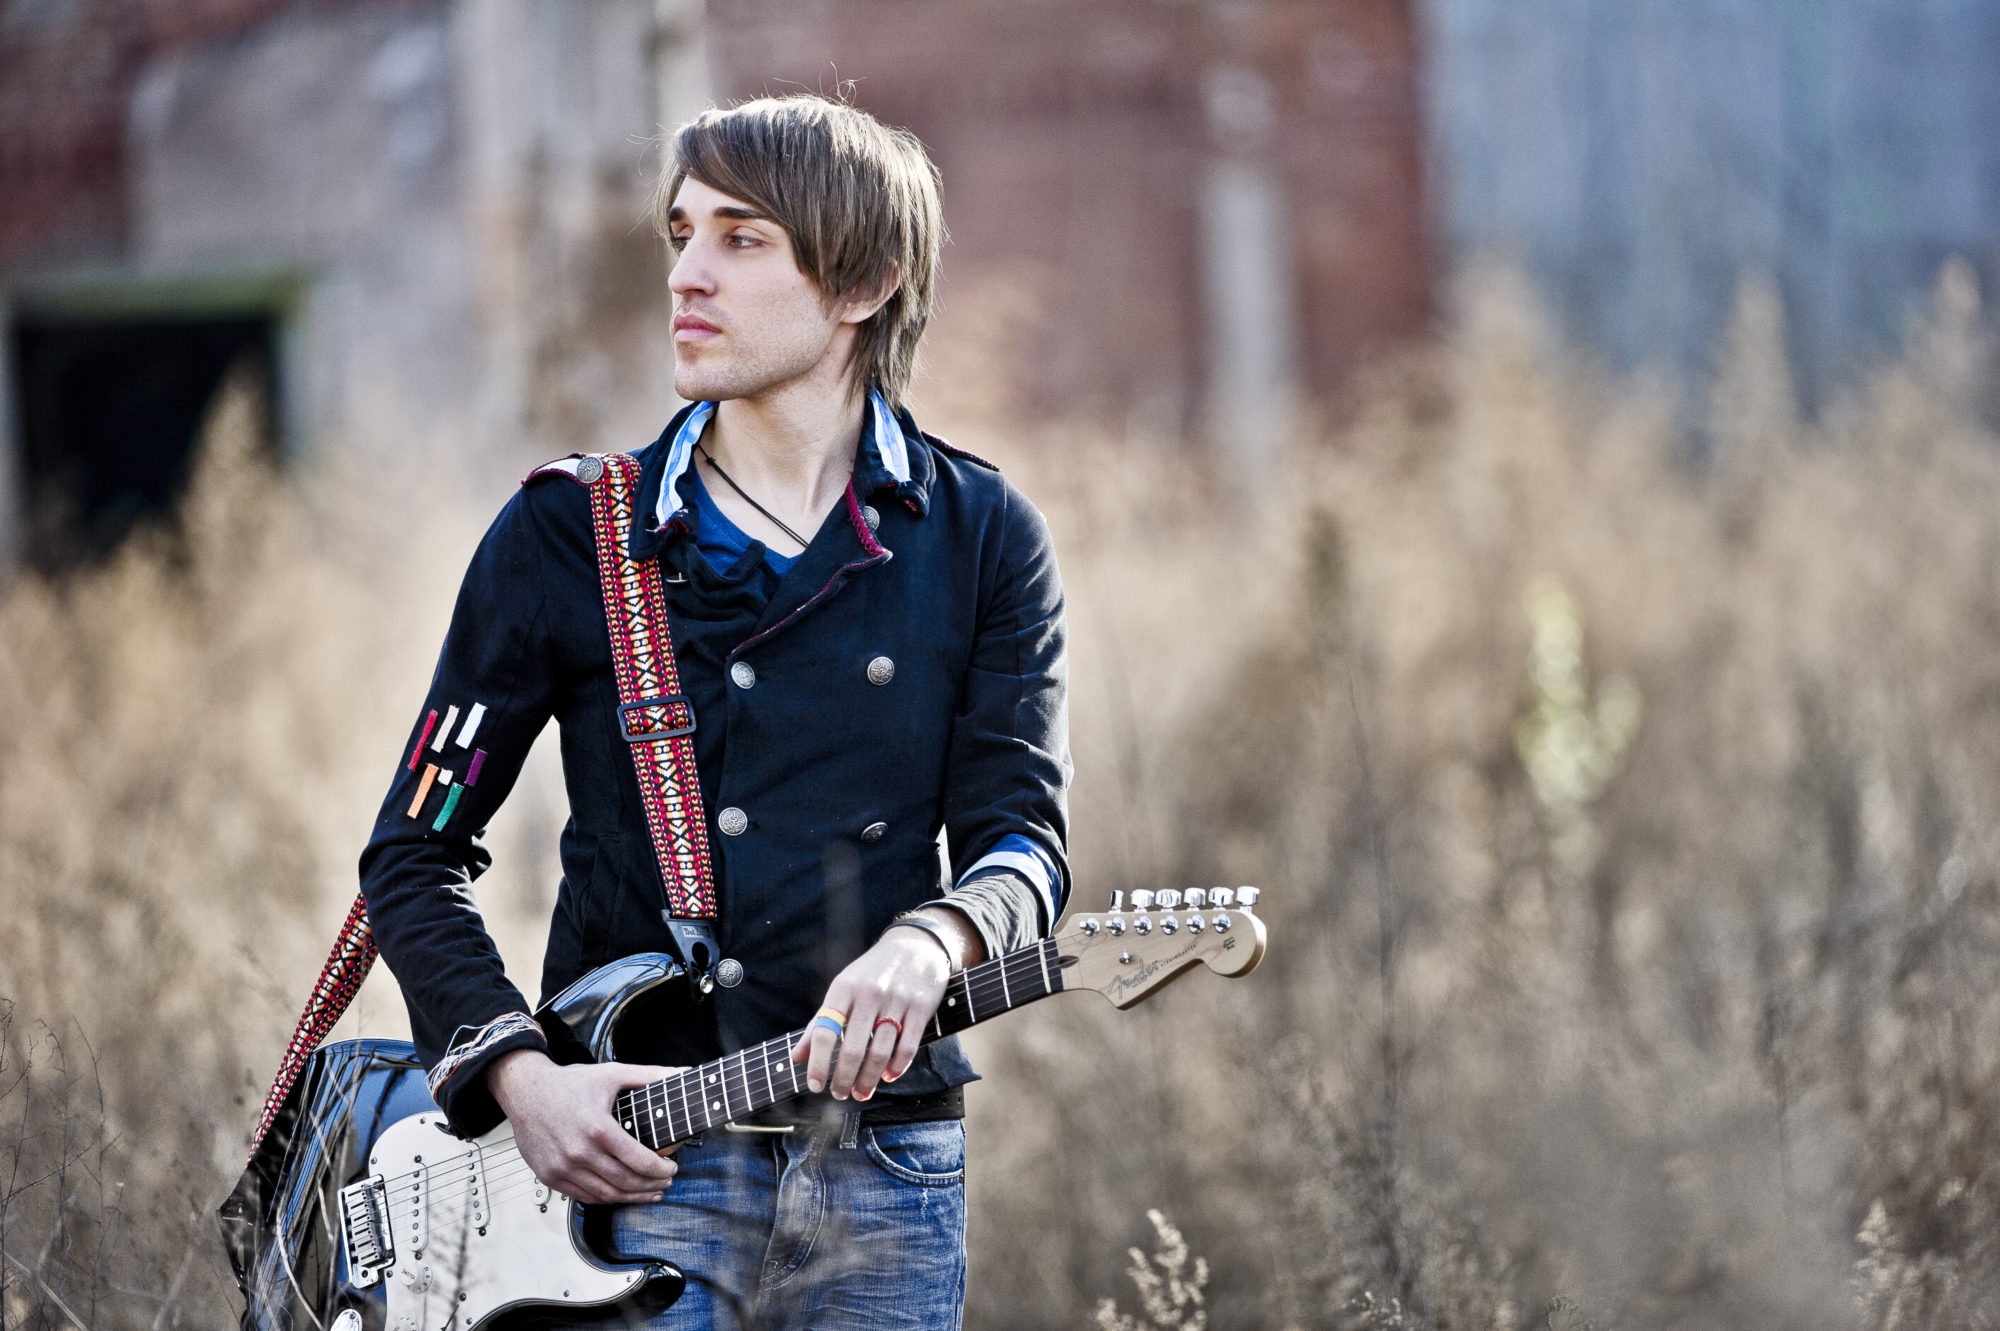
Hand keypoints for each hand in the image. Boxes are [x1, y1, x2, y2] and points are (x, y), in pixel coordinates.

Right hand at [488, 1049, 681, 1203]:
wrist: (525, 1091)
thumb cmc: (567, 1084)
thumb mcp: (612, 1074)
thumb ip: (649, 1076)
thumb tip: (680, 1073)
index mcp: (599, 1129)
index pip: (640, 1161)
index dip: (661, 1170)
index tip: (672, 1168)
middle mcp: (579, 1152)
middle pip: (626, 1182)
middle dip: (652, 1186)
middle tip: (665, 1182)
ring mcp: (563, 1168)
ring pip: (606, 1195)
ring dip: (632, 1198)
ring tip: (649, 1192)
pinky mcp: (550, 1176)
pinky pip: (584, 1197)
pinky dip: (606, 1198)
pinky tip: (620, 1193)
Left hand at [791, 911, 981, 1101]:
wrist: (915, 945)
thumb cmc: (872, 972)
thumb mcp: (843, 988)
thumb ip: (820, 1022)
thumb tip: (797, 1057)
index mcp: (844, 988)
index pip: (825, 1032)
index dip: (818, 1063)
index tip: (815, 1086)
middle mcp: (869, 994)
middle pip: (853, 1048)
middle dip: (844, 1079)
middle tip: (840, 1095)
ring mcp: (897, 1001)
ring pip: (880, 1052)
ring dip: (869, 1080)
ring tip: (861, 1093)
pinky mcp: (921, 1008)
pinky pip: (907, 1046)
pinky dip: (897, 1068)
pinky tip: (888, 1077)